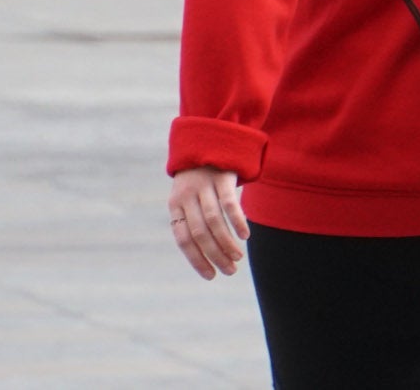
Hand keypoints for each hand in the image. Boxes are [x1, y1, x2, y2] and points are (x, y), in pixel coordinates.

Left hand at [169, 166, 248, 280]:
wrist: (205, 143)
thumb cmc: (197, 182)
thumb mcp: (187, 199)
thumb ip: (192, 223)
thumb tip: (207, 257)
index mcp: (175, 204)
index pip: (183, 238)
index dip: (196, 259)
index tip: (211, 276)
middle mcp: (186, 195)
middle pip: (200, 232)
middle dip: (215, 256)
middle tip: (230, 271)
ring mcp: (204, 185)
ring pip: (214, 221)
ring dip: (227, 243)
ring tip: (238, 258)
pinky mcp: (221, 176)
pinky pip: (229, 203)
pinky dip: (237, 221)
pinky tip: (245, 236)